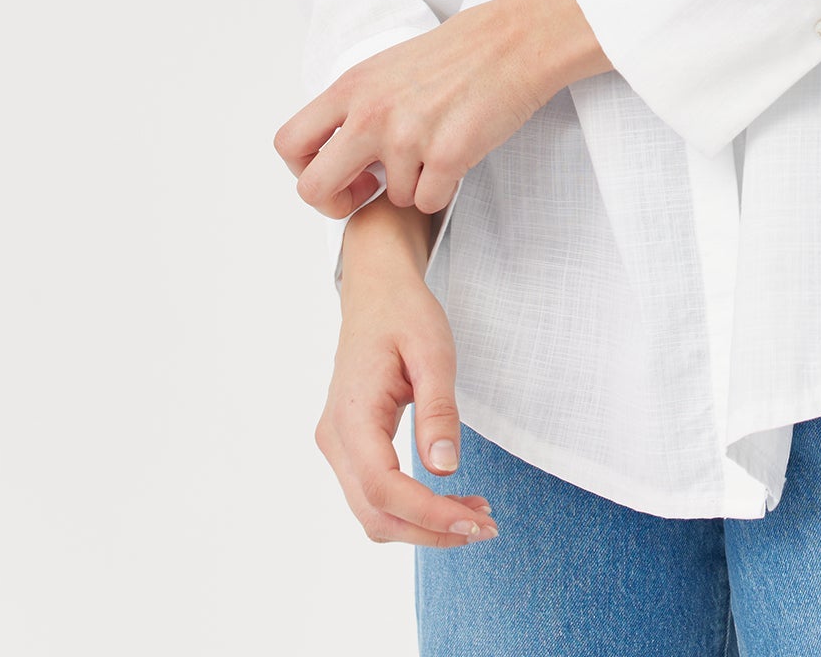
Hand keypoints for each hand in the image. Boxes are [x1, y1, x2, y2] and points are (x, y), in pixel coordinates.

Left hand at [273, 0, 611, 221]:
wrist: (515, 40)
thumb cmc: (460, 52)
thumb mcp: (387, 68)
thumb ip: (358, 106)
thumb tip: (341, 148)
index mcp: (352, 88)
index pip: (289, 143)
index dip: (306, 170)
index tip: (340, 169)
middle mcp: (370, 113)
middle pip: (313, 188)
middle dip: (337, 202)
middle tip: (368, 190)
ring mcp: (407, 136)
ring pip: (390, 198)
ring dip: (414, 185)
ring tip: (438, 149)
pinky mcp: (446, 155)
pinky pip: (428, 202)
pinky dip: (443, 190)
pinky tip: (458, 157)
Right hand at [318, 265, 497, 546]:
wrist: (376, 291)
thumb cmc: (404, 313)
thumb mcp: (433, 352)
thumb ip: (438, 409)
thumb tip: (445, 468)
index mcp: (351, 414)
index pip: (383, 488)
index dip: (429, 514)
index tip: (475, 522)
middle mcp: (335, 438)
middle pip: (376, 513)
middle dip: (431, 530)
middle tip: (486, 526)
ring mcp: (337, 445)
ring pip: (373, 512)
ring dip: (423, 524)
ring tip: (474, 515)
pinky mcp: (350, 447)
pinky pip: (375, 494)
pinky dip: (412, 508)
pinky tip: (449, 501)